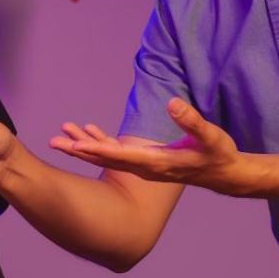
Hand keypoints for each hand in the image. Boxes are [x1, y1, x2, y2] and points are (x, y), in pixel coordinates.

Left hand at [49, 98, 254, 195]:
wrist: (224, 174)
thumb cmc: (219, 154)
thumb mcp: (210, 136)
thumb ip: (191, 121)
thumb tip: (172, 103)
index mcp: (158, 163)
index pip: (122, 157)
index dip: (98, 150)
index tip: (76, 146)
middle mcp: (145, 168)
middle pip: (106, 159)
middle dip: (79, 151)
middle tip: (54, 143)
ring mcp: (144, 167)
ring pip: (108, 158)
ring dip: (84, 146)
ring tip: (60, 136)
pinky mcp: (146, 162)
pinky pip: (117, 154)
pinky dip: (101, 143)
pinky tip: (87, 132)